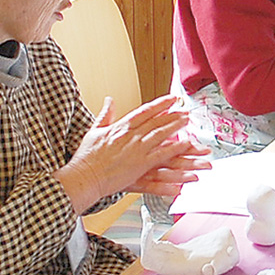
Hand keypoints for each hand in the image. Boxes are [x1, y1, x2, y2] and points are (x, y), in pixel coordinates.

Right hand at [56, 96, 211, 211]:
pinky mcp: (140, 165)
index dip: (161, 104)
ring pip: (162, 136)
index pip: (145, 111)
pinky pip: (162, 156)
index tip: (173, 98)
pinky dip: (174, 150)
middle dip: (173, 115)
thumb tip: (109, 100)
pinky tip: (186, 146)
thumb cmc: (86, 157)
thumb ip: (105, 114)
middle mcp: (131, 136)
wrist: (83, 176)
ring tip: (190, 123)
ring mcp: (137, 150)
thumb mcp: (94, 131)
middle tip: (186, 110)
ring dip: (177, 128)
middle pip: (157, 122)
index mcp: (121, 127)